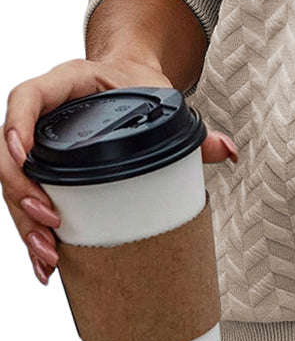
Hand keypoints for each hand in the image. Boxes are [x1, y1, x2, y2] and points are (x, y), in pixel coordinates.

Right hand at [2, 56, 237, 285]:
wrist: (129, 79)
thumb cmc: (135, 84)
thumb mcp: (162, 97)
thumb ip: (194, 128)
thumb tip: (226, 151)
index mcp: (64, 85)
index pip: (26, 97)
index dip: (17, 124)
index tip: (23, 152)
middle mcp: (42, 114)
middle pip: (11, 154)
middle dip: (22, 194)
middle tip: (49, 224)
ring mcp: (38, 143)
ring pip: (14, 183)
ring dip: (25, 223)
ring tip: (47, 256)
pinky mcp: (44, 168)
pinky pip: (27, 198)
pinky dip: (33, 230)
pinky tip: (46, 262)